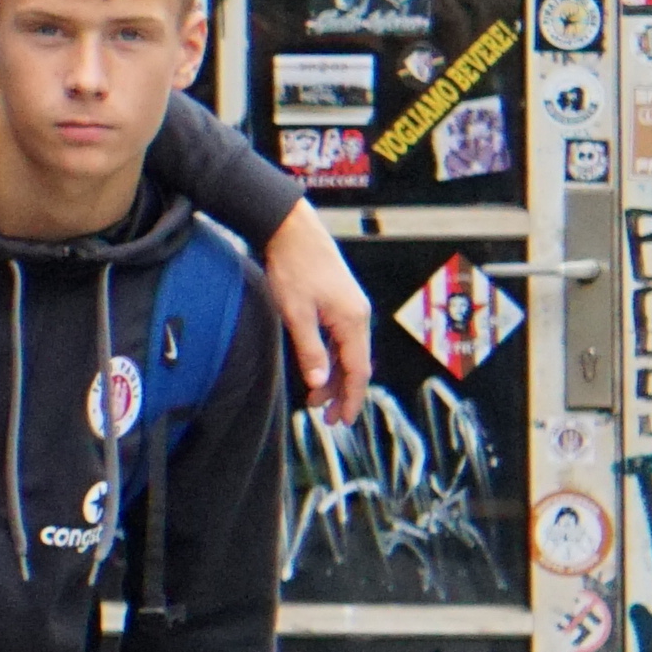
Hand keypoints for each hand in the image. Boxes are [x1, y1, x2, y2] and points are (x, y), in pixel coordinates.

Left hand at [256, 204, 372, 424]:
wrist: (292, 230)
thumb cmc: (294, 268)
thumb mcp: (296, 314)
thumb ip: (310, 350)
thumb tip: (319, 383)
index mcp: (353, 322)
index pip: (358, 371)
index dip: (351, 399)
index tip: (342, 421)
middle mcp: (358, 316)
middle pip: (356, 365)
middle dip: (342, 393)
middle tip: (325, 417)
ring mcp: (350, 308)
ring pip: (348, 353)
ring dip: (335, 377)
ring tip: (317, 398)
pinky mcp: (340, 302)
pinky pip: (342, 339)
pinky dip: (332, 358)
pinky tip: (319, 368)